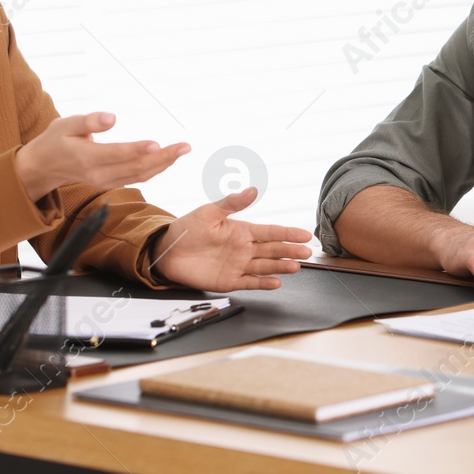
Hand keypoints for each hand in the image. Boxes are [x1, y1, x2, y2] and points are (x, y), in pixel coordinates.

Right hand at [14, 112, 188, 200]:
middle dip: (163, 158)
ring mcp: (105, 182)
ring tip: (182, 150)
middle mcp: (98, 174)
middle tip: (185, 146)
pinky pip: (137, 177)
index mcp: (86, 158)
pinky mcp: (110, 182)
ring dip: (164, 164)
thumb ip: (89, 121)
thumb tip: (112, 117)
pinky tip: (168, 158)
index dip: (138, 150)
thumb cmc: (55, 140)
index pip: (117, 155)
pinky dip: (155, 169)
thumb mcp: (65, 125)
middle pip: (136, 168)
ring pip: (140, 175)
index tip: (158, 144)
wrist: (43, 167)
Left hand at [152, 187, 313, 290]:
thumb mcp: (209, 212)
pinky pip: (249, 282)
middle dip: (290, 250)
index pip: (271, 231)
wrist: (166, 251)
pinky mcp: (228, 281)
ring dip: (280, 267)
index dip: (288, 233)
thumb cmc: (187, 229)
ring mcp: (238, 265)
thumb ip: (232, 203)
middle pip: (273, 250)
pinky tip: (276, 283)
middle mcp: (244, 249)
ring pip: (265, 266)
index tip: (305, 234)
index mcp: (242, 231)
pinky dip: (262, 283)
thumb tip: (252, 189)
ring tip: (295, 267)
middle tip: (306, 252)